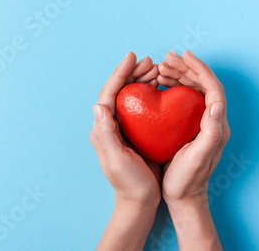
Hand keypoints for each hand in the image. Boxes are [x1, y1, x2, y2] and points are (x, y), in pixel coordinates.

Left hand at [90, 52, 160, 249]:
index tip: (132, 57)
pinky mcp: (137, 132)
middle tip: (150, 61)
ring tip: (156, 69)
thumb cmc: (129, 183)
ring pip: (131, 96)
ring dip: (141, 80)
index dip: (119, 74)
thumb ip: (106, 134)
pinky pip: (142, 106)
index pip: (108, 94)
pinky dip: (150, 93)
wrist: (140, 201)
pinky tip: (161, 87)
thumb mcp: (116, 160)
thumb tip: (98, 106)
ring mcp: (124, 128)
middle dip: (133, 73)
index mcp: (103, 129)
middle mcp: (111, 125)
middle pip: (120, 91)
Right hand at [158, 50, 229, 249]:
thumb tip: (215, 105)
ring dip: (179, 75)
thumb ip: (210, 133)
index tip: (184, 56)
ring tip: (161, 69)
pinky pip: (185, 99)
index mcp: (217, 125)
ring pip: (194, 89)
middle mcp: (212, 120)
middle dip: (186, 68)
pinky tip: (160, 85)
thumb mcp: (197, 158)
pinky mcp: (190, 125)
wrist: (183, 197)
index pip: (213, 88)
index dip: (200, 69)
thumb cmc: (187, 180)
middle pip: (203, 85)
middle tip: (166, 59)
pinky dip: (174, 87)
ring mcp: (201, 122)